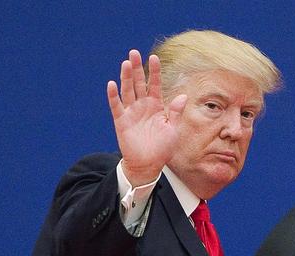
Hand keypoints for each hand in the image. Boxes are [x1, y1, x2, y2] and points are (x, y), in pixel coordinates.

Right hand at [107, 50, 186, 186]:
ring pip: (127, 90)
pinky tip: (112, 84)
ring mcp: (131, 112)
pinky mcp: (121, 121)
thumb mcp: (173, 129)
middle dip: (136, 68)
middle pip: (139, 83)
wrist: (148, 164)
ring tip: (125, 63)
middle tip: (133, 52)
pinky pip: (116, 106)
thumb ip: (175, 112)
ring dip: (126, 77)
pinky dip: (113, 95)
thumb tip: (183, 95)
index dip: (154, 72)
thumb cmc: (162, 148)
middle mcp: (143, 106)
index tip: (154, 58)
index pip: (154, 84)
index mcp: (156, 106)